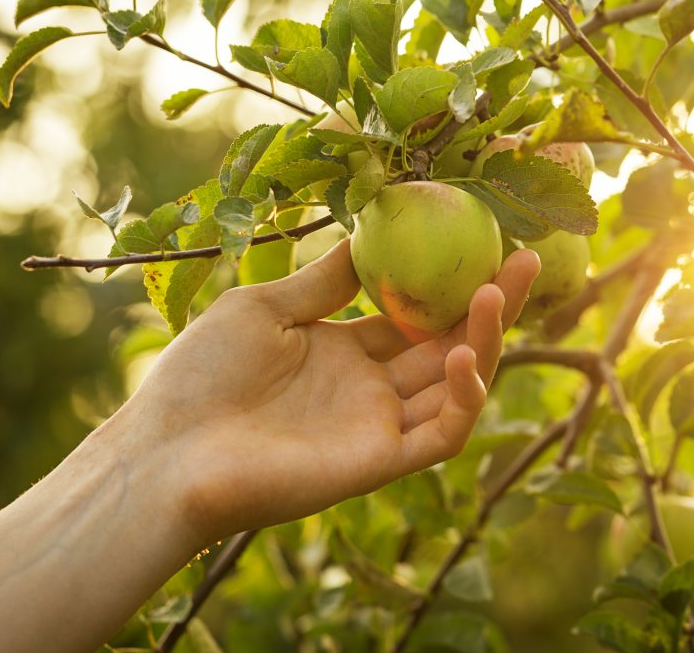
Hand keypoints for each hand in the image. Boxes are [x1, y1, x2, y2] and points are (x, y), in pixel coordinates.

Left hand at [126, 240, 540, 544]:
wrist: (167, 452)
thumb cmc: (201, 376)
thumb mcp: (266, 307)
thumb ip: (325, 279)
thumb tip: (369, 232)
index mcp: (345, 352)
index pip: (418, 317)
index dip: (454, 284)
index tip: (486, 242)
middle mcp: (371, 389)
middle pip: (450, 344)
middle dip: (493, 305)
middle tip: (526, 260)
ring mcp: (380, 426)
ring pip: (459, 385)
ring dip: (486, 341)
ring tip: (499, 292)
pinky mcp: (382, 461)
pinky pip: (444, 433)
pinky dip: (466, 398)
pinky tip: (465, 356)